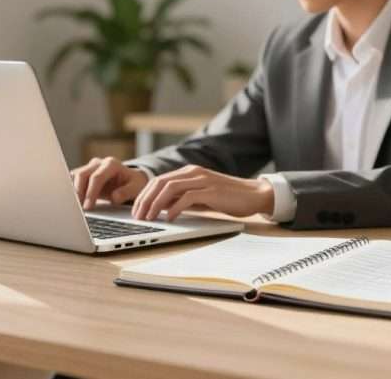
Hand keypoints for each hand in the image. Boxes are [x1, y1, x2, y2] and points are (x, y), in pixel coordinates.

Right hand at [71, 157, 149, 209]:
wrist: (131, 180)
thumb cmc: (134, 183)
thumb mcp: (136, 188)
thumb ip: (126, 192)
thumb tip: (114, 197)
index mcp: (112, 164)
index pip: (96, 177)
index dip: (90, 192)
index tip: (88, 206)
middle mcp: (99, 163)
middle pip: (82, 174)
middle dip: (78, 192)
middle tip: (78, 208)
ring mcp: (90, 168)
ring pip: (75, 177)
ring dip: (73, 192)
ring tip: (74, 207)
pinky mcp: (85, 175)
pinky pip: (74, 180)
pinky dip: (72, 191)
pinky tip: (72, 203)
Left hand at [131, 165, 274, 221]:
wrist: (254, 194)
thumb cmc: (227, 197)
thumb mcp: (200, 197)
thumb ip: (182, 199)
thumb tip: (161, 208)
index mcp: (189, 172)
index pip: (158, 180)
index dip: (144, 195)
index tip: (136, 210)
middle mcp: (193, 172)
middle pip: (160, 183)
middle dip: (145, 200)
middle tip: (137, 216)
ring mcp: (202, 180)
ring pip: (170, 188)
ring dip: (156, 204)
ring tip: (149, 218)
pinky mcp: (211, 190)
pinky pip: (187, 197)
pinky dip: (175, 208)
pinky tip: (170, 218)